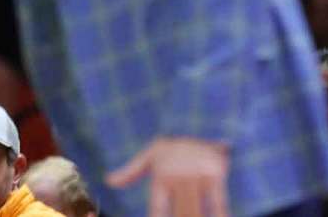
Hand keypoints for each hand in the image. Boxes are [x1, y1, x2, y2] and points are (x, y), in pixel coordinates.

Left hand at [106, 137, 228, 216]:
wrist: (198, 120)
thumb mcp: (150, 154)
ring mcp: (197, 176)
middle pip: (180, 212)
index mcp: (161, 177)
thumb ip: (130, 172)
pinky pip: (219, 200)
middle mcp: (177, 178)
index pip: (158, 208)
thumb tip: (108, 181)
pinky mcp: (215, 173)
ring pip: (196, 208)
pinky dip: (219, 213)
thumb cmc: (173, 142)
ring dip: (194, 215)